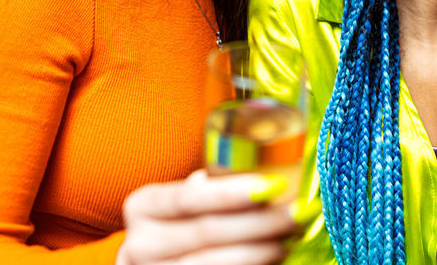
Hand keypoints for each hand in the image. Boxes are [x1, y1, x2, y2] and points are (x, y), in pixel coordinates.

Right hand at [117, 169, 298, 264]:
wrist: (159, 263)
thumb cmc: (180, 226)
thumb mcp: (183, 204)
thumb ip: (210, 190)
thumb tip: (268, 179)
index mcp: (142, 206)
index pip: (188, 198)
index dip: (231, 193)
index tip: (273, 186)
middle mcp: (139, 244)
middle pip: (207, 231)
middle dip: (258, 221)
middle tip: (297, 213)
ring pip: (214, 263)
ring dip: (260, 250)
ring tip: (290, 237)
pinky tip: (274, 258)